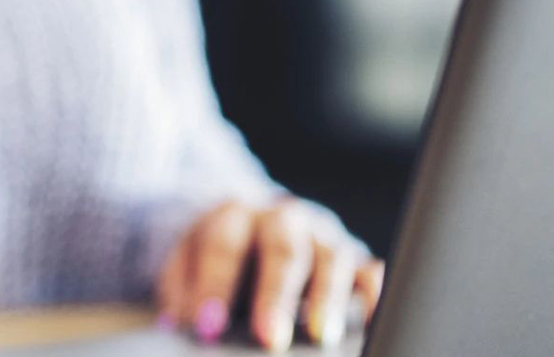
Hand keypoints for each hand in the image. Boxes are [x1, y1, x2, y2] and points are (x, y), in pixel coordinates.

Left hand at [155, 198, 385, 351]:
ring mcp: (323, 236)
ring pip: (332, 258)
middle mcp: (284, 219)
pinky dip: (375, 294)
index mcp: (236, 215)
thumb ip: (181, 290)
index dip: (215, 285)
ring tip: (321, 336)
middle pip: (283, 248)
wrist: (250, 225)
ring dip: (328, 298)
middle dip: (276, 295)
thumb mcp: (187, 263)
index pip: (225, 244)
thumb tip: (178, 325)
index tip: (206, 326)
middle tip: (269, 337)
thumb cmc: (219, 255)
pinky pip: (371, 271)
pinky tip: (371, 321)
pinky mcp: (354, 258)